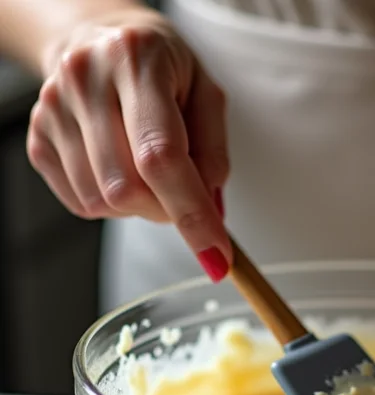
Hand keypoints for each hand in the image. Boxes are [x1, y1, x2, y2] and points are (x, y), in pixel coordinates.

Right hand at [26, 7, 230, 279]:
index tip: (216, 254)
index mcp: (137, 60)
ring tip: (147, 170)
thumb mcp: (206, 95)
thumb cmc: (163, 71)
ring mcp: (53, 108)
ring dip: (139, 208)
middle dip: (166, 211)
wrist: (98, 38)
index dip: (191, 213)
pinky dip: (112, 205)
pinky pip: (81, 203)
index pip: (161, 156)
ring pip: (102, 202)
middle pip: (126, 189)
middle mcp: (86, 78)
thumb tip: (211, 211)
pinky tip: (121, 169)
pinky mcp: (37, 137)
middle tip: (182, 194)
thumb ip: (214, 152)